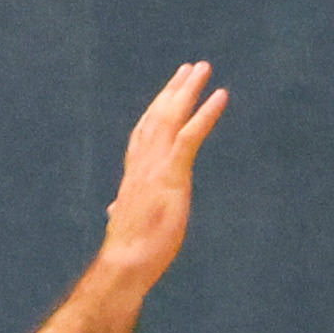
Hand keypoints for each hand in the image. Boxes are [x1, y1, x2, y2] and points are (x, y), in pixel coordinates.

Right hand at [98, 61, 230, 285]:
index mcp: (135, 174)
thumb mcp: (128, 222)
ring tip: (203, 69)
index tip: (167, 93)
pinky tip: (220, 95)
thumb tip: (113, 209)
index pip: (144, 133)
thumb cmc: (128, 251)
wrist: (126, 264)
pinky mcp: (171, 176)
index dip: (156, 110)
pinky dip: (206, 113)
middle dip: (174, 90)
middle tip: (191, 68)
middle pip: (158, 116)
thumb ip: (123, 209)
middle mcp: (143, 163)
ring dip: (188, 91)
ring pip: (172, 118)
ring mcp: (156, 167)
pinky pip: (190, 137)